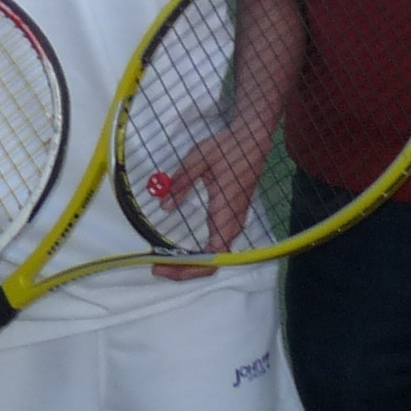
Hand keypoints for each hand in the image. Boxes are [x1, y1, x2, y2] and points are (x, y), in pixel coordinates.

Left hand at [145, 121, 266, 276]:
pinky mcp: (232, 217)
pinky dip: (198, 254)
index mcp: (225, 212)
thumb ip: (181, 182)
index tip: (162, 267)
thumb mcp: (199, 158)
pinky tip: (181, 248)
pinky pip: (217, 245)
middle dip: (184, 271)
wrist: (254, 139)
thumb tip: (164, 207)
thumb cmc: (229, 147)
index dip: (188, 269)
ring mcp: (234, 221)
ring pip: (216, 256)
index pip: (212, 257)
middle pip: (212, 263)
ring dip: (191, 264)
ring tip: (165, 260)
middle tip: (156, 266)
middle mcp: (233, 223)